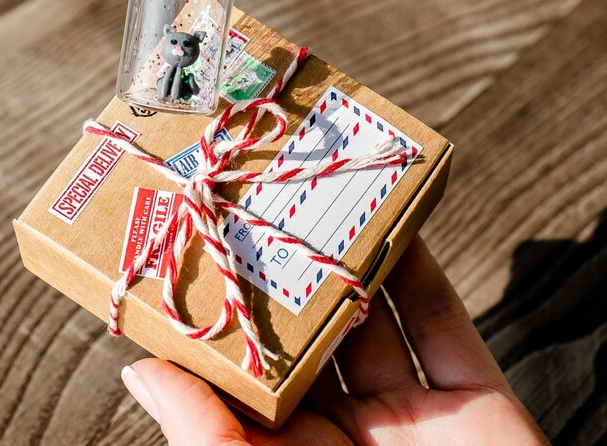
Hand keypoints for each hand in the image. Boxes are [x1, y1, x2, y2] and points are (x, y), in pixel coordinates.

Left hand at [120, 237, 549, 444]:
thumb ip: (206, 437)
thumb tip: (138, 372)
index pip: (250, 365)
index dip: (230, 305)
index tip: (208, 242)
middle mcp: (344, 429)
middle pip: (316, 327)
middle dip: (297, 265)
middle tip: (271, 199)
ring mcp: (411, 415)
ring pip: (378, 314)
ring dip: (358, 255)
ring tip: (327, 195)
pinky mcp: (477, 407)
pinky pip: (444, 323)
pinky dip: (423, 270)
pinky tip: (397, 223)